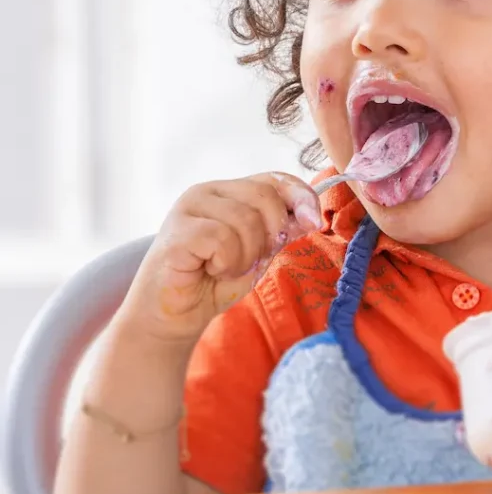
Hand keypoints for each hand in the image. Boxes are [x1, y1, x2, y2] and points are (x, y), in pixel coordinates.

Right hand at [118, 172, 321, 343]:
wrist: (175, 315)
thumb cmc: (213, 282)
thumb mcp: (258, 253)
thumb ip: (280, 231)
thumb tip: (310, 216)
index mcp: (229, 191)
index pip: (274, 178)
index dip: (300, 196)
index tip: (314, 222)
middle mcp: (207, 191)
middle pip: (265, 196)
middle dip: (270, 236)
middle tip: (249, 260)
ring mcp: (188, 208)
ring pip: (246, 220)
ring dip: (246, 256)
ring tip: (224, 268)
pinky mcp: (176, 231)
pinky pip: (223, 239)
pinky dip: (227, 263)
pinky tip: (211, 270)